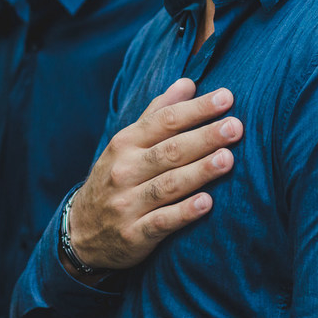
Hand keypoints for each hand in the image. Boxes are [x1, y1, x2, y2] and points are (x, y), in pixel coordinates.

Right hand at [67, 78, 241, 277]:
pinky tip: (207, 204)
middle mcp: (124, 170)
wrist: (82, 230)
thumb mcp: (126, 143)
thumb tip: (188, 83)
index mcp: (125, 144)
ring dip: (199, 171)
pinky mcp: (134, 234)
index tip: (227, 98)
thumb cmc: (115, 178)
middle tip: (235, 126)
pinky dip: (184, 213)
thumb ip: (156, 114)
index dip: (196, 109)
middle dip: (204, 137)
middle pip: (169, 150)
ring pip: (168, 184)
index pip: (164, 121)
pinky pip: (162, 222)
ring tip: (227, 158)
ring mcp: (128, 203)